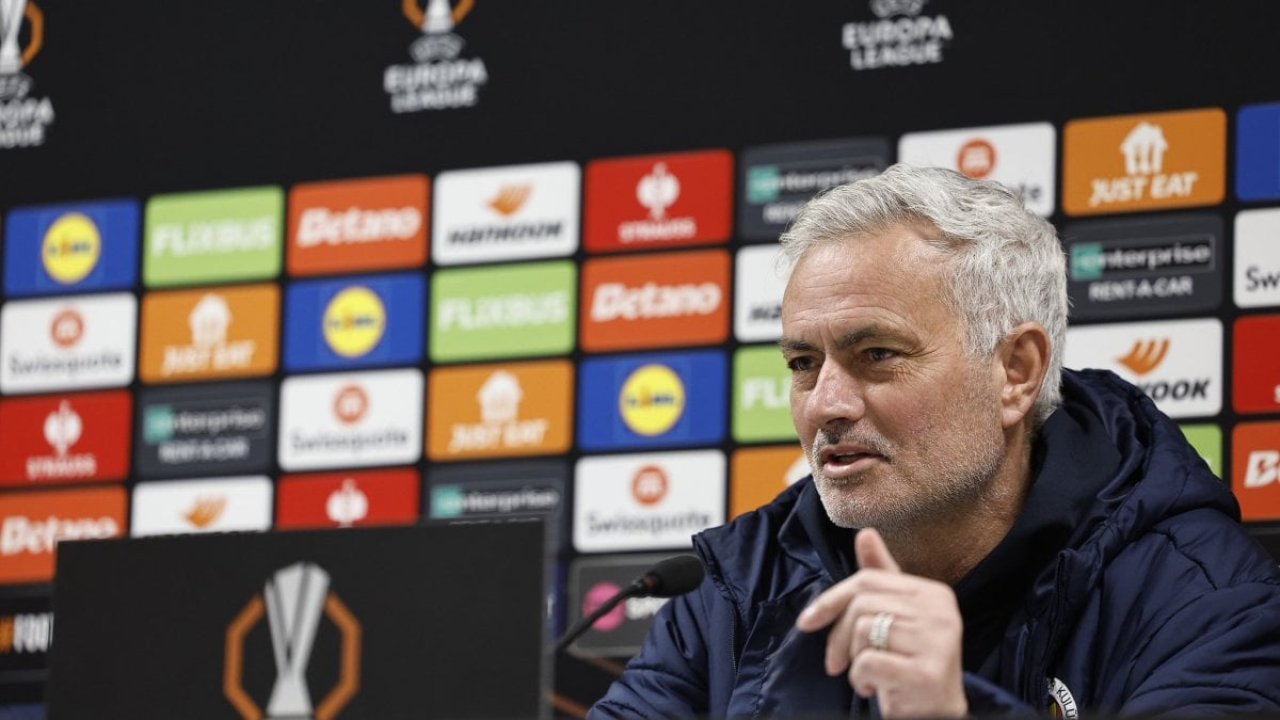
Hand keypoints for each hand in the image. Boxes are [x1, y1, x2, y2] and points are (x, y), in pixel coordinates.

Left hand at [795, 529, 966, 718]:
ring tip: (868, 675)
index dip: (829, 601)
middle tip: (837, 662)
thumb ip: (881, 578)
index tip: (807, 622)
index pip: (866, 581)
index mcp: (933, 593)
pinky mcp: (927, 673)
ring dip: (853, 661)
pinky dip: (860, 678)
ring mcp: (938, 642)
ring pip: (862, 632)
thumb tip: (865, 533)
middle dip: (838, 637)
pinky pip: (868, 662)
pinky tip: (874, 688)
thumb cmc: (910, 662)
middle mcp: (942, 612)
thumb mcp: (896, 617)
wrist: (937, 712)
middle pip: (860, 605)